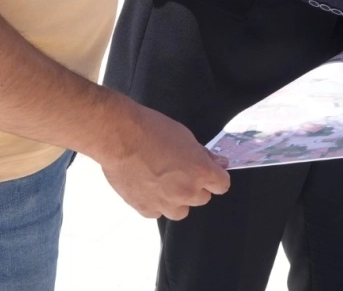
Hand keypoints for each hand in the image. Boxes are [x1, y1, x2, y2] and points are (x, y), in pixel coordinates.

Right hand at [92, 96, 230, 220]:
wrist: (120, 137)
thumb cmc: (154, 130)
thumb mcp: (186, 136)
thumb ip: (204, 155)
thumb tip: (219, 163)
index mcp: (201, 172)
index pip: (222, 185)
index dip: (215, 177)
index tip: (208, 172)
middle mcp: (186, 192)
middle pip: (202, 198)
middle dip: (195, 186)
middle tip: (180, 172)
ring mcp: (165, 204)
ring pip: (181, 211)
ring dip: (177, 199)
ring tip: (163, 183)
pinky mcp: (145, 209)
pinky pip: (157, 212)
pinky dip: (155, 203)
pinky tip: (146, 187)